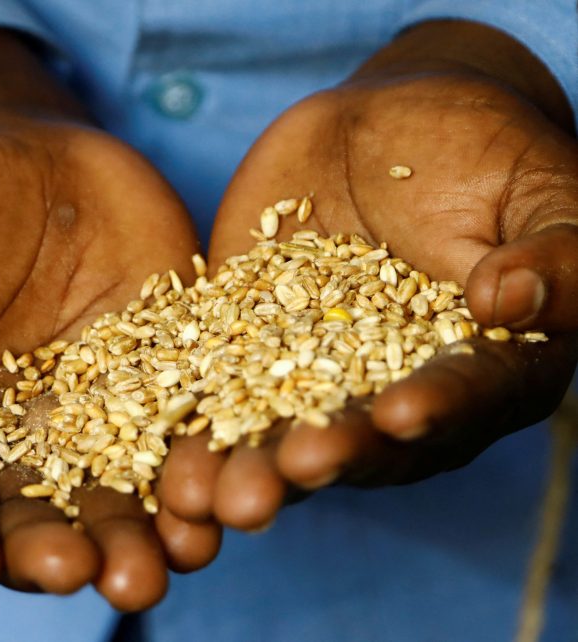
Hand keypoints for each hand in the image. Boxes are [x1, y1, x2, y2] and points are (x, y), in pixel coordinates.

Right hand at [0, 29, 219, 609]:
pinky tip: (223, 498)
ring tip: (162, 564)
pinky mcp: (163, 383)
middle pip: (30, 513)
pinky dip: (203, 472)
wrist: (25, 155)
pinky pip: (186, 439)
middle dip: (57, 549)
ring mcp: (92, 417)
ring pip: (117, 494)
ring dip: (141, 534)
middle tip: (84, 577)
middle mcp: (7, 440)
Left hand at [158, 21, 577, 532]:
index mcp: (481, 369)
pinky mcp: (250, 350)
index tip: (399, 415)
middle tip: (283, 478)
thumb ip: (555, 252)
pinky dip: (190, 421)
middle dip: (322, 460)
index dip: (436, 410)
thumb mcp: (538, 189)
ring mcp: (316, 378)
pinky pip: (218, 389)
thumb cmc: (478, 153)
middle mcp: (396, 392)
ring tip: (201, 496)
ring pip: (282, 436)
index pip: (463, 398)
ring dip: (243, 469)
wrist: (379, 129)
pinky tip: (158, 452)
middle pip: (362, 441)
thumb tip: (509, 301)